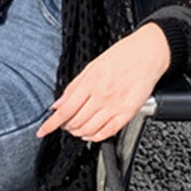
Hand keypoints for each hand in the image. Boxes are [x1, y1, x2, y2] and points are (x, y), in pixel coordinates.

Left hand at [37, 23, 170, 142]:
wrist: (148, 53)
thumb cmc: (122, 55)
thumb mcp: (92, 66)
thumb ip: (74, 86)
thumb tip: (58, 104)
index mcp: (91, 82)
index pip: (65, 110)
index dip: (52, 123)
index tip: (43, 131)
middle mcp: (102, 96)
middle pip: (76, 122)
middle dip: (66, 127)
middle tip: (63, 125)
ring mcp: (115, 106)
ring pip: (90, 130)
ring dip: (79, 133)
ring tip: (75, 129)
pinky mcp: (128, 113)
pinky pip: (108, 132)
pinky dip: (96, 137)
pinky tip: (91, 134)